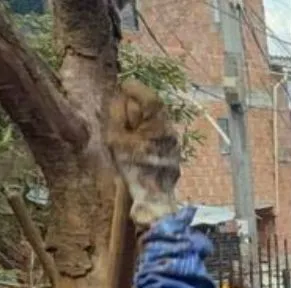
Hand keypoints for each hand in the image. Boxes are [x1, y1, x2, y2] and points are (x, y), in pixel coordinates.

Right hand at [106, 81, 182, 227]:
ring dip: (142, 122)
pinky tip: (138, 146)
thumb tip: (120, 96)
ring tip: (128, 134)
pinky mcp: (174, 153)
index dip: (134, 89)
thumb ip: (117, 114)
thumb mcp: (116, 138)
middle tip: (123, 115)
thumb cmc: (133, 167)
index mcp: (158, 123)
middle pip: (154, 108)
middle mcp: (170, 129)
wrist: (153, 196)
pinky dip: (148, 135)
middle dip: (137, 107)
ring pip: (158, 122)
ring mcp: (175, 142)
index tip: (122, 88)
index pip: (149, 96)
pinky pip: (160, 136)